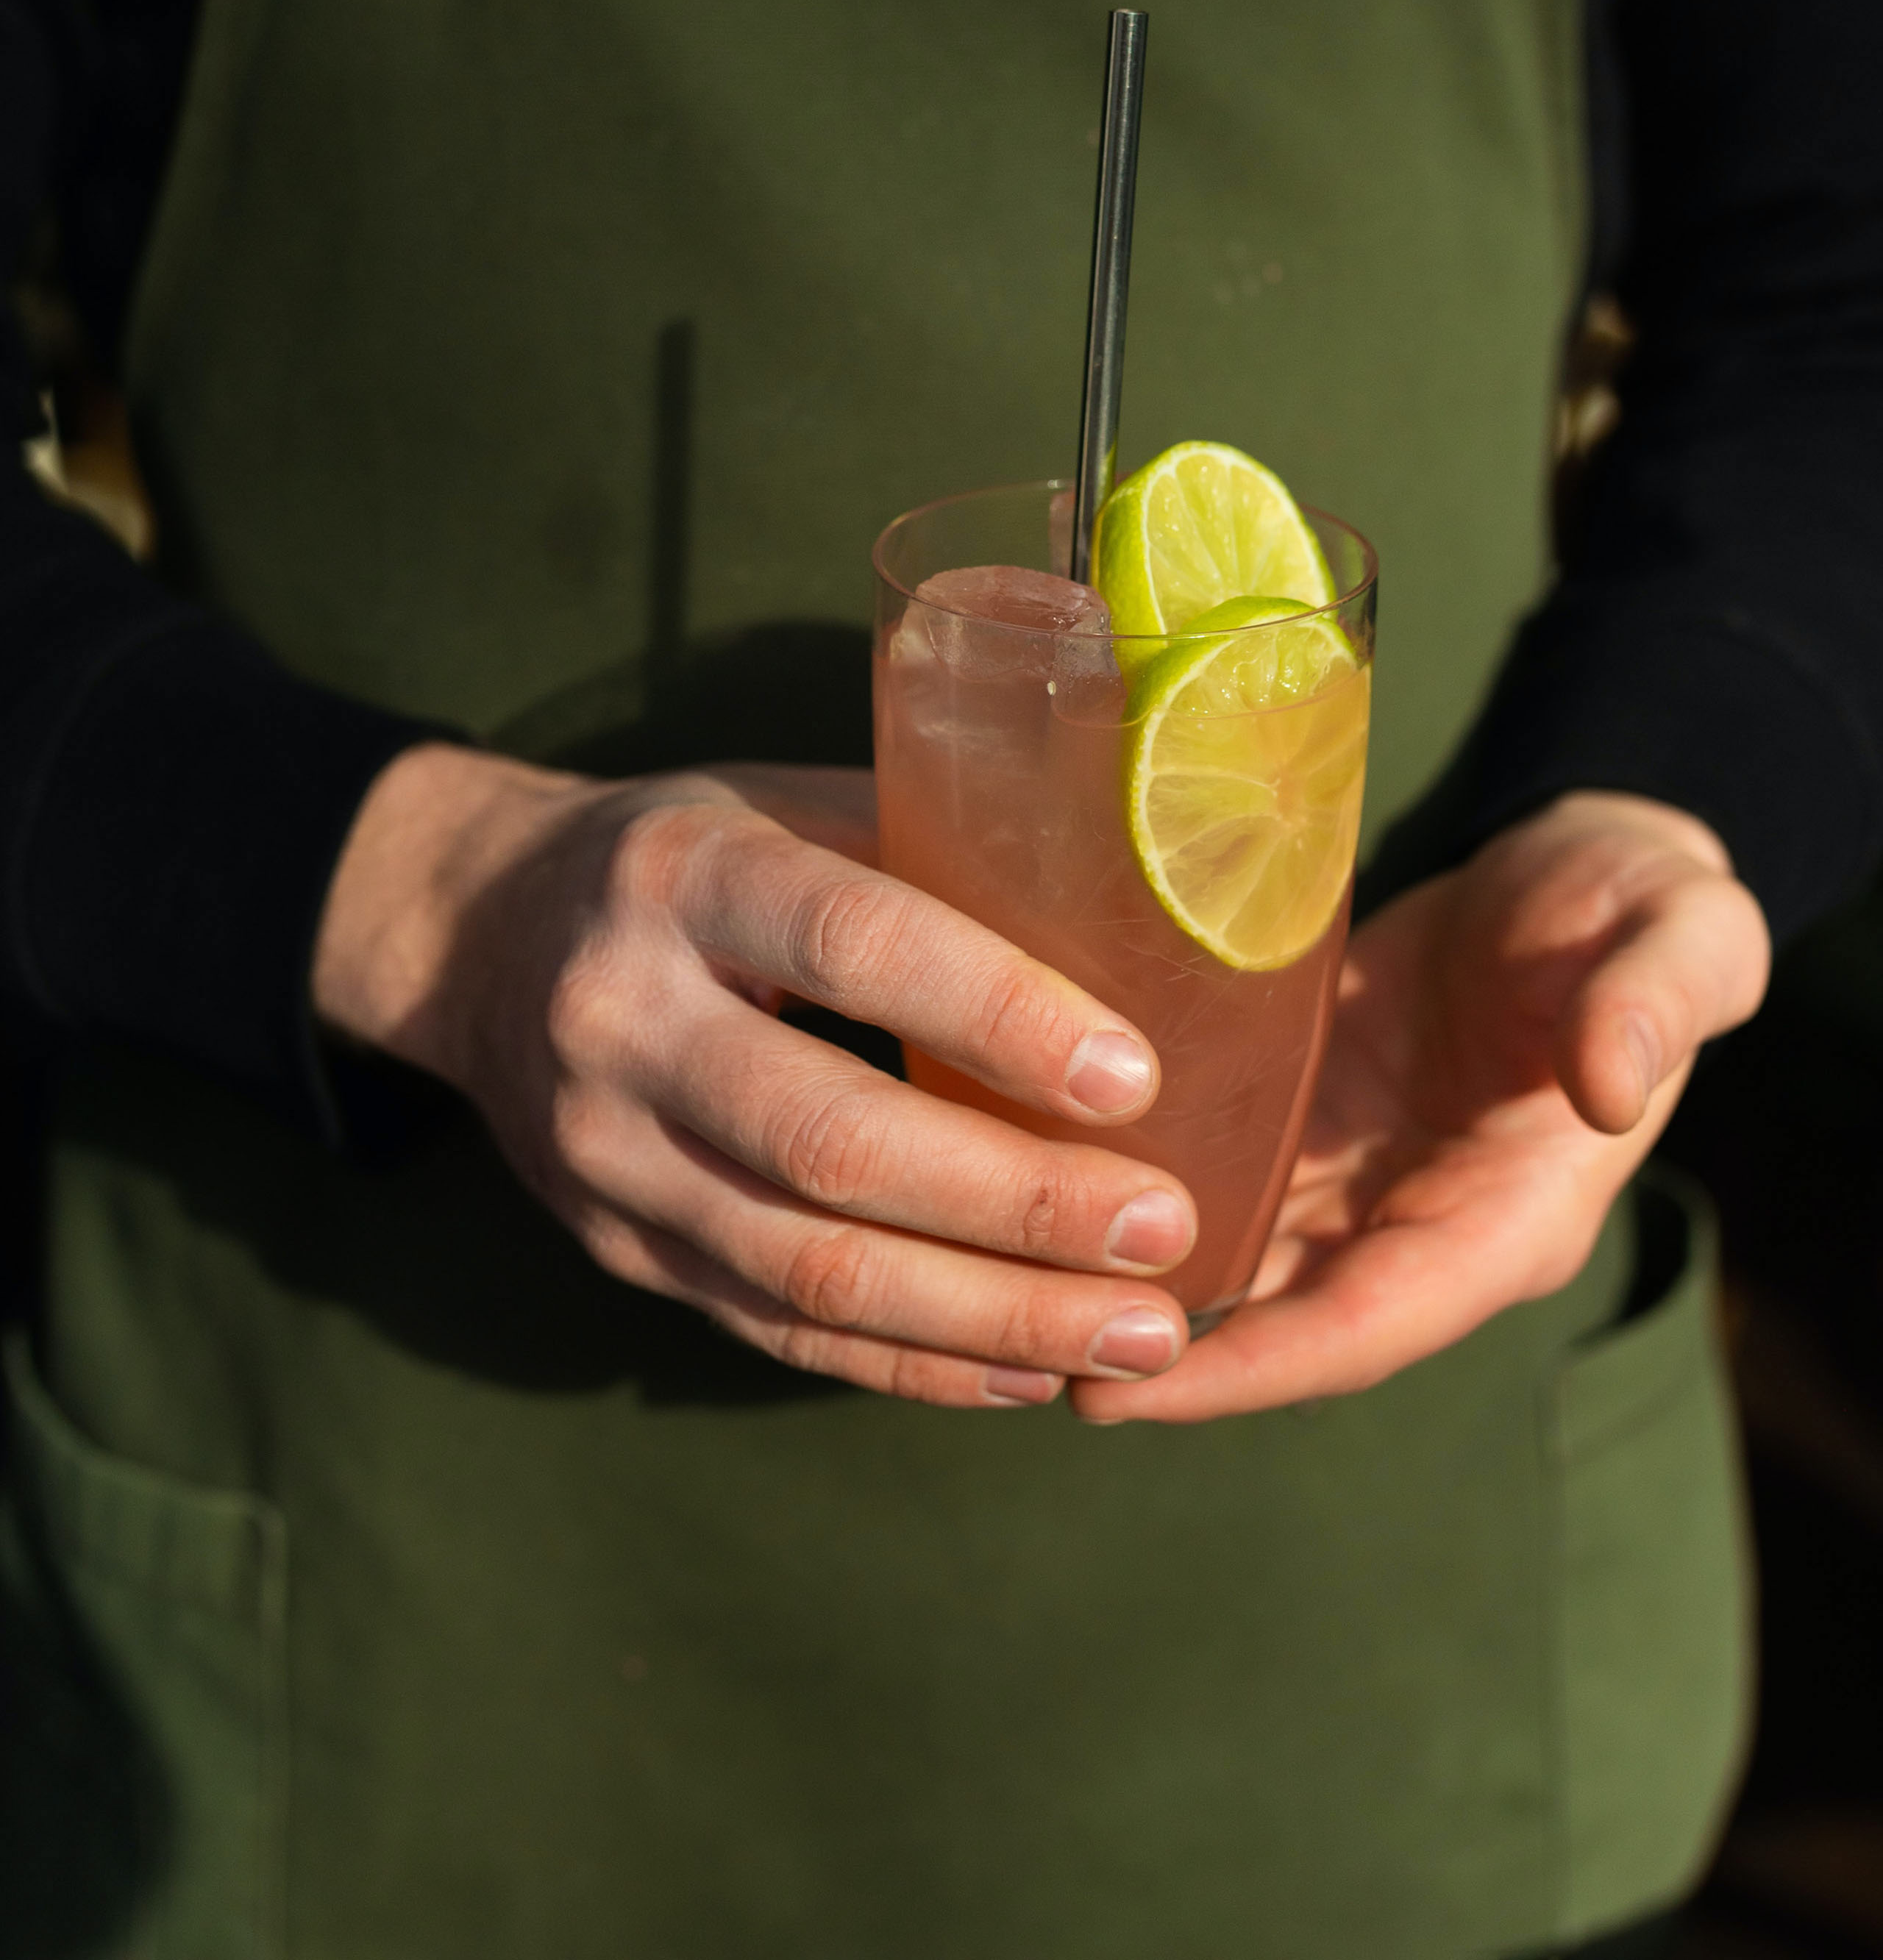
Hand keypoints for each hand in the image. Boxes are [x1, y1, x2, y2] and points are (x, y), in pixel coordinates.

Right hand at [313, 744, 1199, 1407]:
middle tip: (1164, 1234)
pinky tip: (1032, 1368)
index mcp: (683, 877)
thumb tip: (1139, 910)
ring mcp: (605, 1155)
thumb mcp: (784, 803)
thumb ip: (932, 851)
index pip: (854, 948)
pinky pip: (776, 1326)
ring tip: (1138, 1338)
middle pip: (831, 1141)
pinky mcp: (615, 1250)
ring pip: (808, 1265)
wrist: (473, 933)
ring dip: (988, 1315)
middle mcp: (623, 1020)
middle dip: (1017, 1205)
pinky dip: (913, 1362)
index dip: (998, 1016)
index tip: (1135, 1080)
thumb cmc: (688, 855)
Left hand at [1072, 790, 1770, 1423]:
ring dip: (1127, 1288)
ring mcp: (1357, 1177)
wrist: (1586, 870)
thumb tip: (1613, 1085)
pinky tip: (1039, 1193)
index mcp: (1509, 1217)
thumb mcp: (1680, 934)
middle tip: (1014, 1356)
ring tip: (999, 1298)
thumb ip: (1654, 1004)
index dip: (1251, 1369)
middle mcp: (1419, 1223)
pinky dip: (1136, 1199)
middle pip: (1275, 1321)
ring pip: (1232, 1262)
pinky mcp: (1307, 1118)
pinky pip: (1217, 1179)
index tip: (1127, 1393)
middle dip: (1154, 1355)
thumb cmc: (1638, 905)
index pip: (1367, 1325)